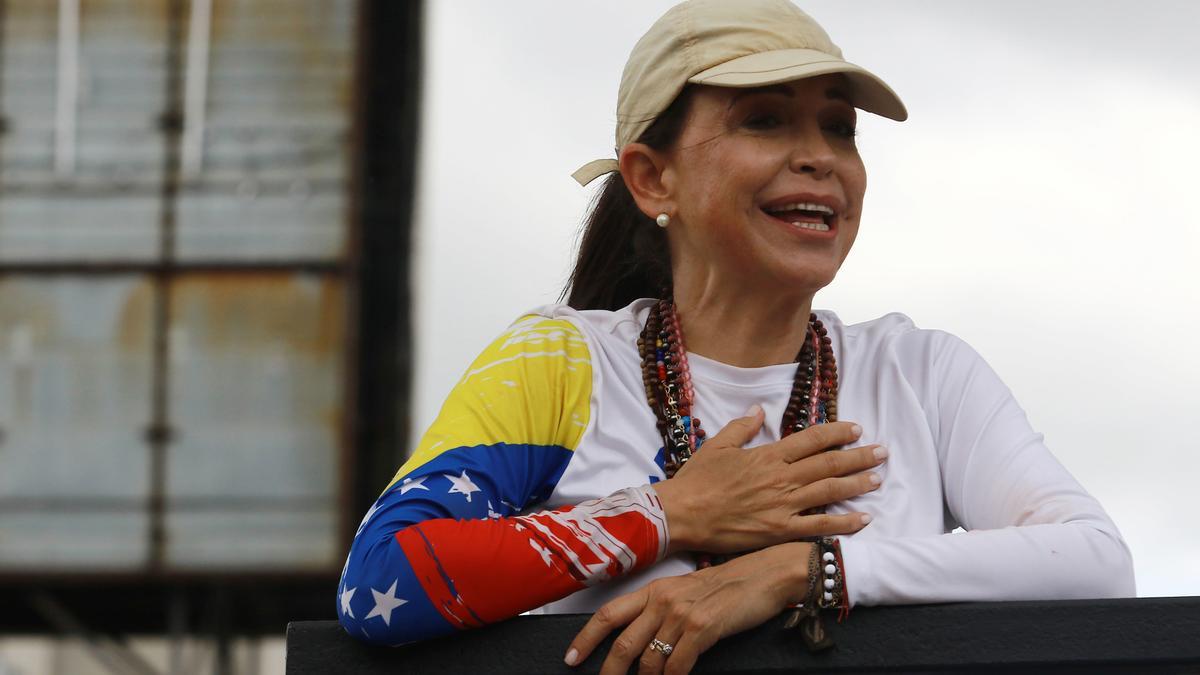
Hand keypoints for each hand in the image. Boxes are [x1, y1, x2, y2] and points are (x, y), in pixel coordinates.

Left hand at [564, 542, 811, 673]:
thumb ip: (661, 611)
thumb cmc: (728, 587)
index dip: (586, 637)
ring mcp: (681, 614)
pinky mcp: (702, 628)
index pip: (609, 613)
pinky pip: (677, 666)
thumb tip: (641, 641)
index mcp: (654, 589)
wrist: (765, 574)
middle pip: (623, 643)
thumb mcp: (686, 592)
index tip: (571, 657)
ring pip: (649, 660)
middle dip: (609, 671)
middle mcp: (662, 599)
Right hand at [652, 407, 884, 553]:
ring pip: (830, 490)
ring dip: (857, 484)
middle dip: (859, 456)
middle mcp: (782, 477)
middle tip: (883, 451)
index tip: (856, 429)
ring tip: (878, 478)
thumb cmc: (697, 480)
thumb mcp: (717, 445)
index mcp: (769, 455)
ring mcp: (784, 505)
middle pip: (829, 463)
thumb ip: (742, 426)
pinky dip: (843, 523)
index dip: (837, 432)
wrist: (682, 514)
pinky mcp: (780, 531)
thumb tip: (758, 409)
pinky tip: (863, 519)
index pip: (812, 439)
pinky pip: (819, 526)